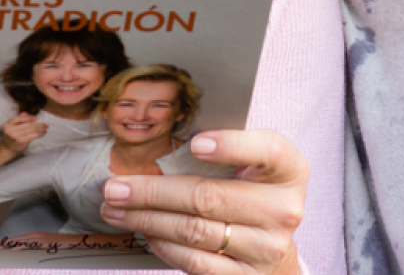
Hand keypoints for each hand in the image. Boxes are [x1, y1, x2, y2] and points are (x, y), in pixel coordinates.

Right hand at [0, 112, 48, 153]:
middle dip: (38, 124)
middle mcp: (10, 129)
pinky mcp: (21, 141)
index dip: (28, 118)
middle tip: (46, 125)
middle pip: (27, 124)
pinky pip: (33, 135)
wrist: (7, 149)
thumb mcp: (12, 127)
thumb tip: (26, 113)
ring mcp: (16, 135)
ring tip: (45, 129)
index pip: (17, 118)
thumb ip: (18, 120)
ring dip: (41, 129)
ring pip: (32, 129)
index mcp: (7, 124)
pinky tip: (42, 133)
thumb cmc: (11, 137)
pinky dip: (39, 134)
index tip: (36, 118)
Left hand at [98, 129, 305, 274]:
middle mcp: (283, 210)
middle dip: (153, 191)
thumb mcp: (251, 167)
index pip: (267, 150)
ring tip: (115, 209)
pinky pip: (195, 261)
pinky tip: (144, 233)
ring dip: (146, 219)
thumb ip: (222, 151)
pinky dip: (163, 246)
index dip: (232, 146)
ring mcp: (266, 248)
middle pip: (210, 197)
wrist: (274, 249)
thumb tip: (157, 144)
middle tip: (115, 186)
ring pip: (195, 231)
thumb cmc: (252, 194)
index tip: (195, 143)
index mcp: (288, 171)